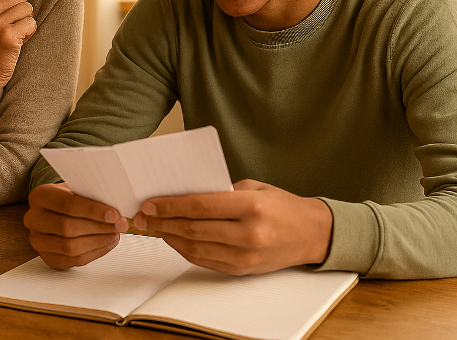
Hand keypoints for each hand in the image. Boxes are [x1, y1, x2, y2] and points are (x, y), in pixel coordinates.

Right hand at [0, 0, 36, 93]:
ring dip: (25, 24)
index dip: (11, 9)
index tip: (0, 25)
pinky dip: (29, 34)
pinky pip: (32, 23)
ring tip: (12, 37)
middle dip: (22, 12)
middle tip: (11, 29)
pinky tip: (16, 44)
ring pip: (28, 8)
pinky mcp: (8, 35)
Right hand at [23, 182, 129, 268]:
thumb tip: (116, 204)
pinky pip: (73, 260)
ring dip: (98, 241)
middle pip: (67, 227)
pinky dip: (95, 252)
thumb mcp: (79, 189)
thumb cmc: (72, 198)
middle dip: (99, 227)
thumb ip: (92, 195)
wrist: (58, 211)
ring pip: (70, 247)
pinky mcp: (48, 257)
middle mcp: (33, 218)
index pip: (67, 205)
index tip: (114, 214)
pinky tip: (107, 242)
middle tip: (119, 225)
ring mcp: (38, 240)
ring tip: (115, 233)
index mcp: (40, 196)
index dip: (92, 211)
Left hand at [133, 179, 332, 275]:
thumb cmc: (282, 206)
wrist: (312, 234)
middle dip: (163, 222)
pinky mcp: (242, 269)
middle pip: (193, 229)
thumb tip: (183, 194)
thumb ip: (220, 191)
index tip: (150, 203)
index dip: (170, 206)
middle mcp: (248, 233)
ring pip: (195, 248)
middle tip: (144, 216)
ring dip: (169, 238)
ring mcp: (245, 255)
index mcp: (251, 206)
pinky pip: (204, 261)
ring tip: (154, 227)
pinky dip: (185, 250)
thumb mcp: (254, 187)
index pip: (200, 206)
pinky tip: (174, 239)